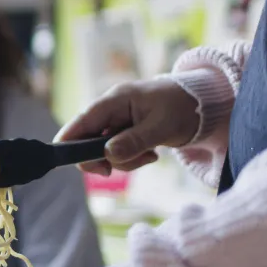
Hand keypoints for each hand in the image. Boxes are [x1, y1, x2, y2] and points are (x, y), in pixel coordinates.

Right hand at [55, 78, 198, 174]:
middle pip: (89, 140)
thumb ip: (134, 141)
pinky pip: (118, 152)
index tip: (63, 159)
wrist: (202, 105)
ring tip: (150, 155)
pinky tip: (151, 153)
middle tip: (123, 166)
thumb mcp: (161, 126)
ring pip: (104, 151)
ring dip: (125, 160)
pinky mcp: (125, 133)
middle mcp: (111, 110)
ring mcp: (117, 122)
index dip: (69, 139)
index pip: (83, 120)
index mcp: (115, 100)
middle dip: (105, 157)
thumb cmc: (183, 108)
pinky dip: (132, 158)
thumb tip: (108, 155)